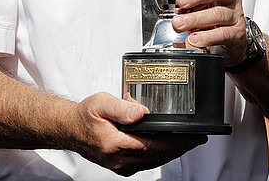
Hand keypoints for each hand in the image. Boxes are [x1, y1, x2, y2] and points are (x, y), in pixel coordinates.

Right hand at [70, 92, 206, 174]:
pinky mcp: (121, 165)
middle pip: (157, 157)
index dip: (176, 143)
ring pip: (153, 162)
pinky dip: (161, 156)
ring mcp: (120, 165)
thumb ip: (121, 107)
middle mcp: (119, 159)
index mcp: (115, 144)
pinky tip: (171, 147)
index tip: (193, 136)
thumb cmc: (85, 115)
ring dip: (173, 153)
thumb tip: (141, 113)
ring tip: (190, 142)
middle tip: (198, 139)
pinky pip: (146, 163)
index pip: (153, 146)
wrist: (69, 129)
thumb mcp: (101, 103)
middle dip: (181, 148)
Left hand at [172, 0, 247, 65]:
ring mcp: (235, 15)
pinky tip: (193, 39)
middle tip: (181, 1)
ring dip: (196, 18)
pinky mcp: (235, 34)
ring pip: (219, 14)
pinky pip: (222, 34)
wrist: (227, 38)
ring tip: (179, 23)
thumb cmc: (211, 13)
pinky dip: (206, 37)